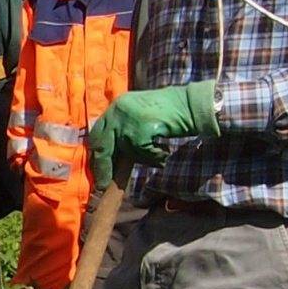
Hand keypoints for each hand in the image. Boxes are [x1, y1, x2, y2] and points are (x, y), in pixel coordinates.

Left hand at [89, 81, 220, 187]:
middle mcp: (118, 110)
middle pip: (102, 144)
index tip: (97, 170)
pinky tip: (165, 150)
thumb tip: (112, 157)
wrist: (190, 104)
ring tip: (159, 154)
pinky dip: (155, 156)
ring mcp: (127, 119)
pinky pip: (142, 153)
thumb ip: (124, 129)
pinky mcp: (140, 129)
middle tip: (103, 184)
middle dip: (103, 167)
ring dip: (142, 158)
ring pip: (126, 151)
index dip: (97, 153)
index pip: (98, 133)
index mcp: (116, 106)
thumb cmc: (169, 112)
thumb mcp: (139, 115)